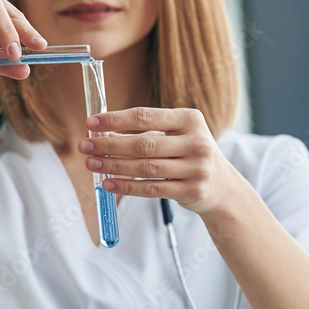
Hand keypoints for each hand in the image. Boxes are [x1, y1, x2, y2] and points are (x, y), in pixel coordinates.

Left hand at [79, 107, 235, 215]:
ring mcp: (196, 168)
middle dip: (109, 145)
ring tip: (92, 164)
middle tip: (85, 145)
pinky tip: (108, 183)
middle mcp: (196, 142)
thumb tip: (103, 133)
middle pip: (143, 144)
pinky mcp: (191, 191)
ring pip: (145, 168)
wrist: (222, 187)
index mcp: (190, 119)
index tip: (92, 122)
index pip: (146, 116)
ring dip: (114, 165)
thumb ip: (144, 133)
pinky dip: (126, 186)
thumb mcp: (175, 136)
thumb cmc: (190, 154)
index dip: (116, 119)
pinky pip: (151, 188)